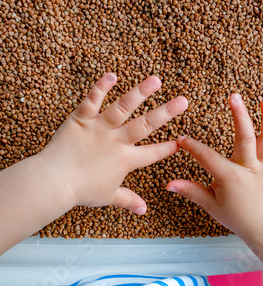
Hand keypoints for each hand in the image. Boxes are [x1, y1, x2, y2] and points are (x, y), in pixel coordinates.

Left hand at [38, 73, 187, 213]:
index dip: (168, 148)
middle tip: (183, 100)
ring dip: (140, 92)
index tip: (182, 141)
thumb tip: (143, 210)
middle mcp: (117, 141)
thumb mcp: (108, 197)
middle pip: (146, 125)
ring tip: (156, 80)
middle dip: (167, 112)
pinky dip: (101, 86)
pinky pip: (93, 99)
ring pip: (124, 107)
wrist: (56, 182)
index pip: (153, 154)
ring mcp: (100, 128)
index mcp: (125, 160)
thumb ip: (128, 200)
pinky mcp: (82, 118)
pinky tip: (112, 75)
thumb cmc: (81, 191)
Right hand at [166, 94, 262, 240]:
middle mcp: (248, 169)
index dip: (193, 147)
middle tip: (234, 97)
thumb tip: (168, 185)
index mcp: (231, 178)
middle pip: (245, 138)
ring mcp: (262, 167)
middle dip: (240, 116)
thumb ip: (190, 191)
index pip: (208, 157)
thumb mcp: (210, 204)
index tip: (182, 139)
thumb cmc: (236, 216)